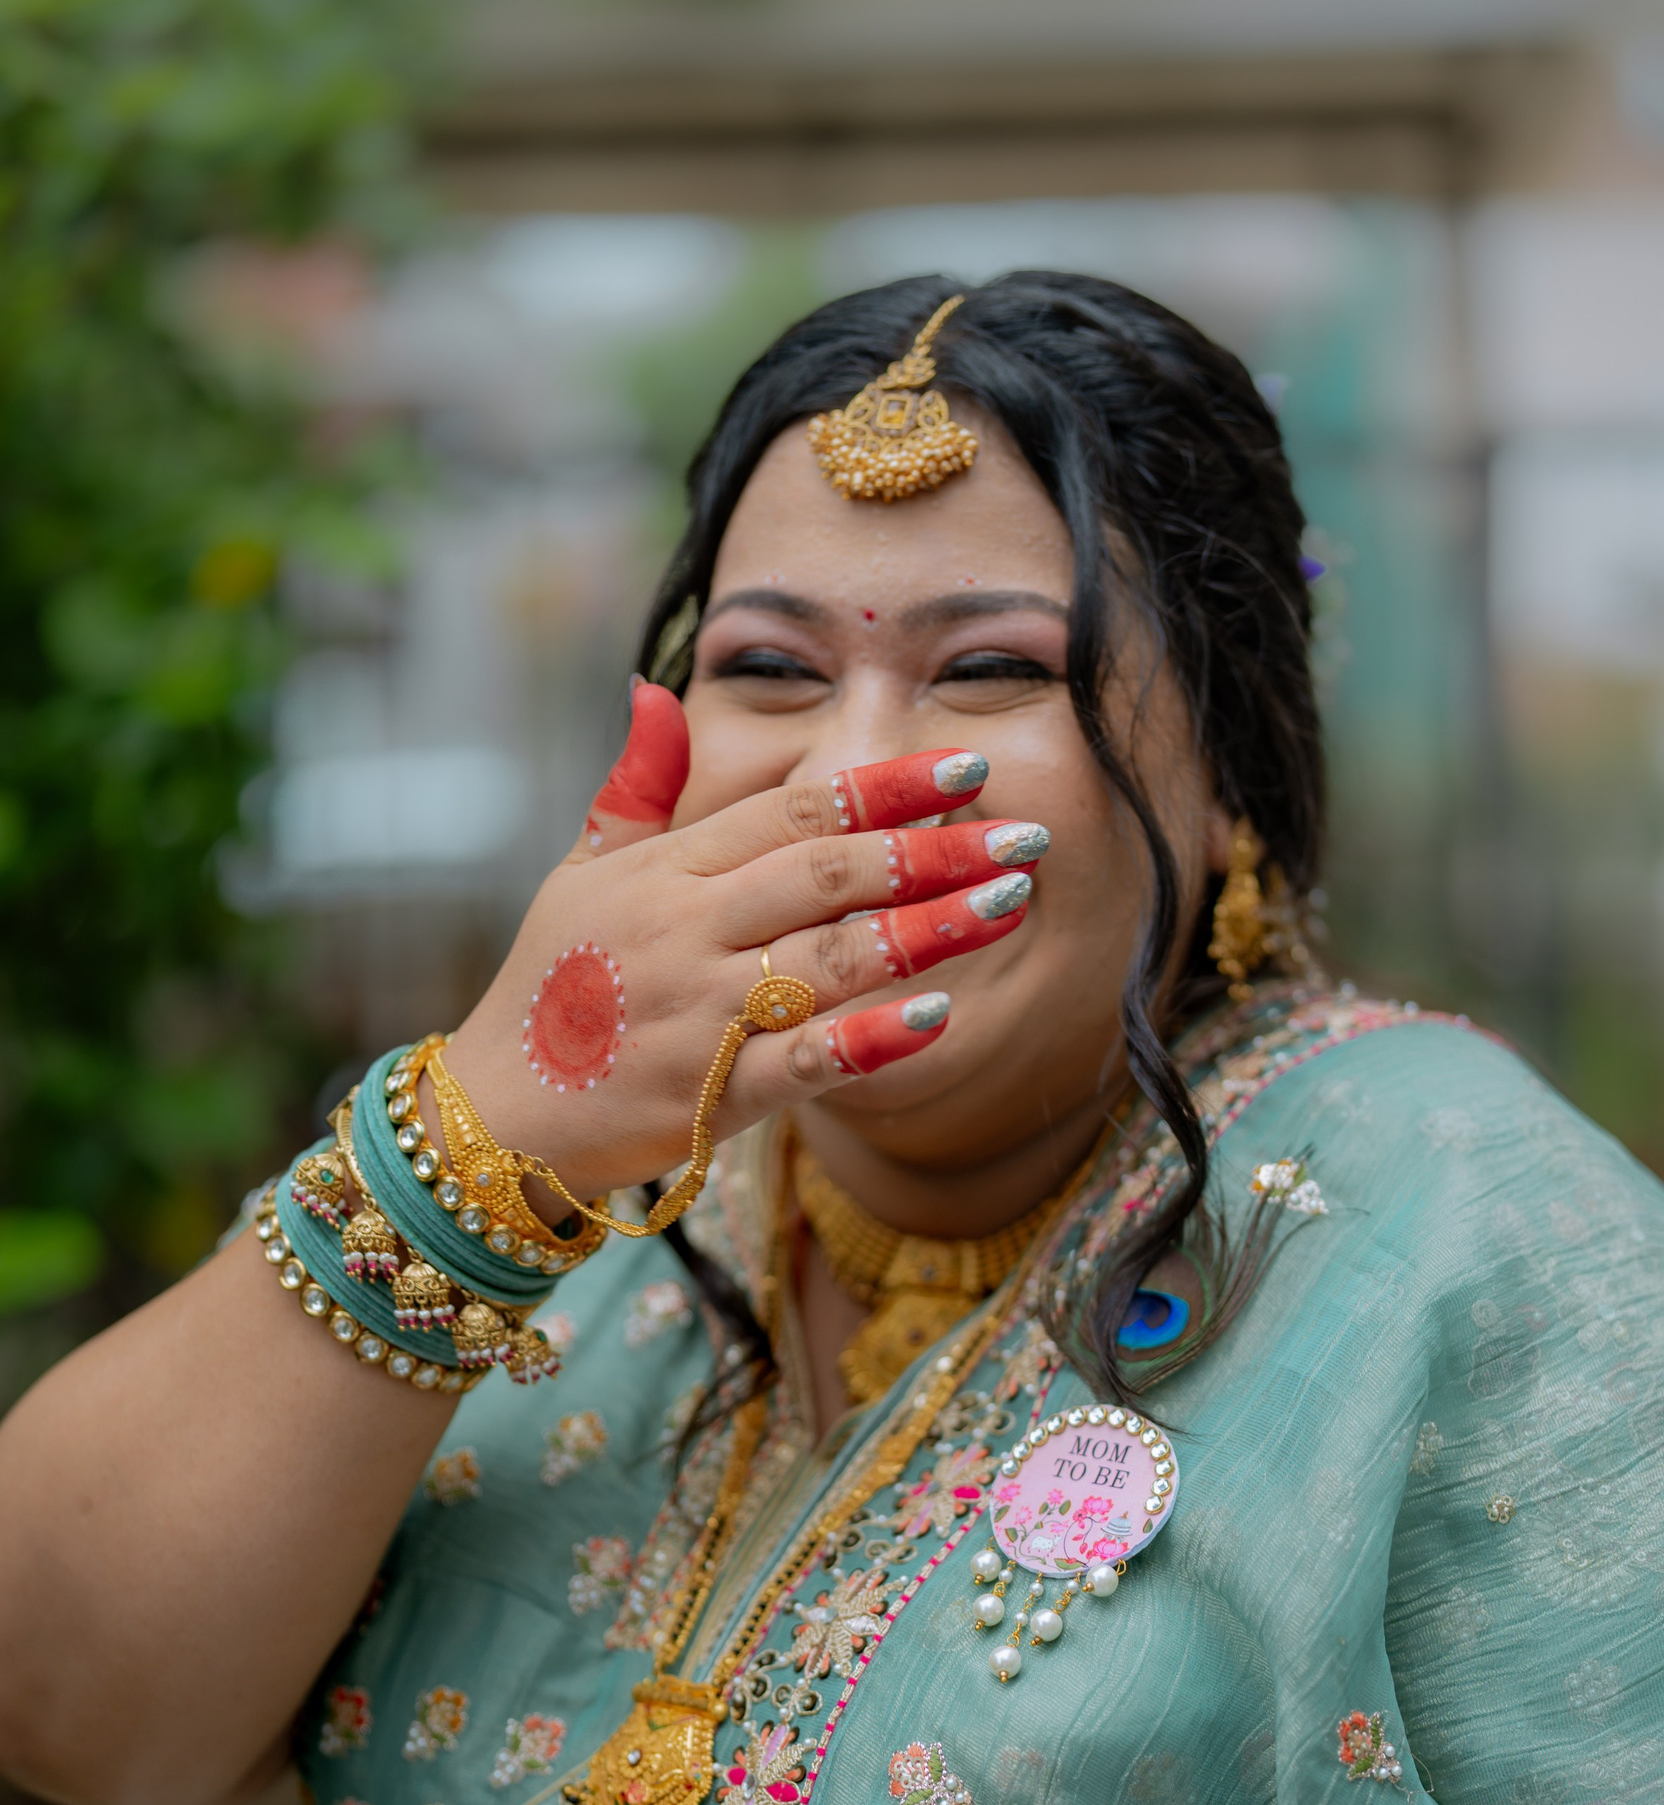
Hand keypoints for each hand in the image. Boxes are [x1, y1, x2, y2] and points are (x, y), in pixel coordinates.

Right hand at [437, 682, 1048, 1201]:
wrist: (498, 1115)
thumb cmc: (552, 987)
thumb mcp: (579, 872)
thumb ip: (634, 785)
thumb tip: (654, 690)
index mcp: (665, 871)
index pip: (791, 812)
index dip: (884, 787)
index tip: (966, 769)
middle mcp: (686, 932)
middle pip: (826, 873)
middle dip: (933, 849)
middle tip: (1024, 834)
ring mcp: (700, 1013)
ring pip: (831, 958)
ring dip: (928, 930)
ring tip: (1009, 902)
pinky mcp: (711, 1094)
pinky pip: (805, 1061)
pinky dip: (871, 1040)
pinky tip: (939, 1015)